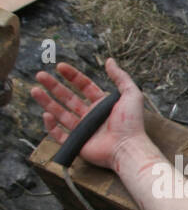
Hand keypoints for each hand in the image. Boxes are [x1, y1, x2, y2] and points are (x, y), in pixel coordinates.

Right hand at [32, 58, 147, 171]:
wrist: (128, 148)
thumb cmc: (131, 124)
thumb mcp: (131, 95)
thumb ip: (121, 77)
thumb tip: (110, 61)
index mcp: (102, 105)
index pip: (84, 87)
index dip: (72, 76)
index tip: (60, 66)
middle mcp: (91, 117)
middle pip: (68, 98)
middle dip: (53, 86)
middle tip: (40, 75)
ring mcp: (83, 130)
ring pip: (60, 114)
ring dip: (46, 102)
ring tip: (34, 90)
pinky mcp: (78, 144)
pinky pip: (59, 135)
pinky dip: (51, 126)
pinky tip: (46, 114)